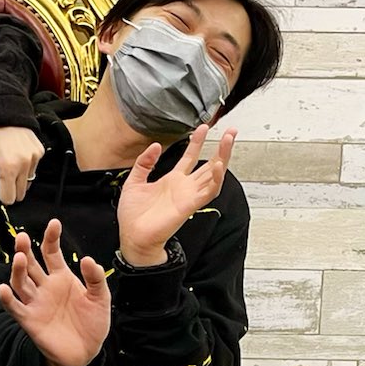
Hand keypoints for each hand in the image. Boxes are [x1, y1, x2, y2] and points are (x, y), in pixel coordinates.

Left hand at [0, 125, 43, 205]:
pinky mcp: (40, 151)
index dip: (2, 197)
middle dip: (11, 190)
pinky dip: (26, 167)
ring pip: (28, 182)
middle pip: (21, 194)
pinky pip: (34, 169)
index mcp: (8, 169)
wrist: (2, 111)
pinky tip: (18, 155)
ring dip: (19, 179)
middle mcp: (25, 165)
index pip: (9, 199)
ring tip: (10, 163)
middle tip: (2, 176)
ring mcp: (35, 158)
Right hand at [0, 219, 110, 365]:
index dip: (51, 238)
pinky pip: (15, 307)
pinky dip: (8, 299)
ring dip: (17, 270)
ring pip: (20, 282)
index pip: (51, 252)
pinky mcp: (30, 320)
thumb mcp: (100, 298)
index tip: (54, 223)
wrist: (87, 352)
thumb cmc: (92, 323)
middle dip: (25, 249)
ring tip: (20, 258)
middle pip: (30, 264)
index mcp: (61, 277)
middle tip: (22, 236)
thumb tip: (88, 259)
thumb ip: (95, 278)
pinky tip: (4, 289)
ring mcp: (36, 302)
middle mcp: (45, 287)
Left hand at [117, 125, 236, 267]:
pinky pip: (208, 192)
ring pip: (214, 175)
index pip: (190, 157)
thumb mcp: (134, 181)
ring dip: (223, 157)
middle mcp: (184, 187)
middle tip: (231, 131)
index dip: (197, 142)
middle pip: (208, 163)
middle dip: (221, 147)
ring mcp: (189, 196)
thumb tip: (155, 145)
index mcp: (172, 181)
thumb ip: (144, 163)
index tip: (204, 127)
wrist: (133, 237)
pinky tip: (218, 166)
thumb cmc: (133, 216)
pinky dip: (216, 179)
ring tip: (229, 141)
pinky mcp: (190, 206)